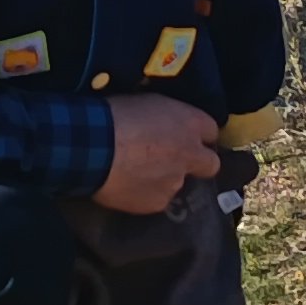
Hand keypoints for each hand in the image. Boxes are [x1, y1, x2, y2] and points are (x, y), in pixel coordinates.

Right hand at [90, 92, 220, 213]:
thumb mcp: (148, 102)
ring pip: (178, 182)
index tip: (185, 136)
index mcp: (190, 123)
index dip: (198, 135)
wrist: (94, 148)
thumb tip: (167, 126)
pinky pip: (157, 198)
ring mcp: (176, 182)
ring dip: (165, 177)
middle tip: (174, 160)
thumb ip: (168, 118)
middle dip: (197, 163)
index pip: (212, 131)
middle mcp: (191, 154)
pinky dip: (146, 193)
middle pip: (210, 164)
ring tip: (137, 172)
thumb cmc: (115, 115)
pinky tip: (128, 185)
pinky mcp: (159, 203)